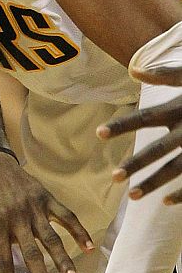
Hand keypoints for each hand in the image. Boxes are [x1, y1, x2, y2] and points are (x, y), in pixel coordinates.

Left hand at [98, 66, 181, 201]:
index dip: (122, 125)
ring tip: (132, 195)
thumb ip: (166, 75)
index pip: (145, 118)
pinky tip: (166, 202)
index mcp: (179, 108)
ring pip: (175, 168)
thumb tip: (133, 70)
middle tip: (114, 177)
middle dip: (136, 163)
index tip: (99, 134)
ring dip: (154, 182)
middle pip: (158, 149)